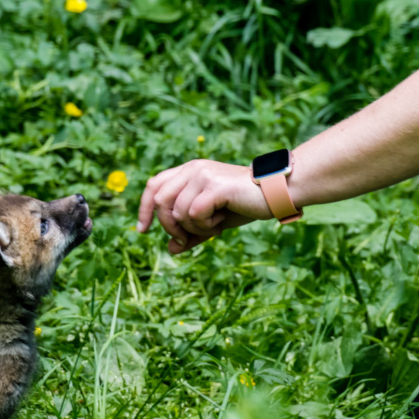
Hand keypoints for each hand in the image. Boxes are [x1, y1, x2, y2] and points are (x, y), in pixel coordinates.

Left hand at [136, 159, 271, 253]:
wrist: (275, 193)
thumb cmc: (244, 205)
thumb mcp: (213, 221)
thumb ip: (192, 234)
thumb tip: (171, 249)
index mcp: (188, 171)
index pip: (153, 186)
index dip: (144, 209)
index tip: (143, 231)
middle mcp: (192, 169)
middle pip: (160, 201)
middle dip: (169, 227)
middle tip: (186, 239)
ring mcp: (203, 175)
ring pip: (178, 212)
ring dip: (193, 228)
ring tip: (214, 225)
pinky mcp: (214, 186)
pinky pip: (194, 214)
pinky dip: (205, 225)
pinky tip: (220, 221)